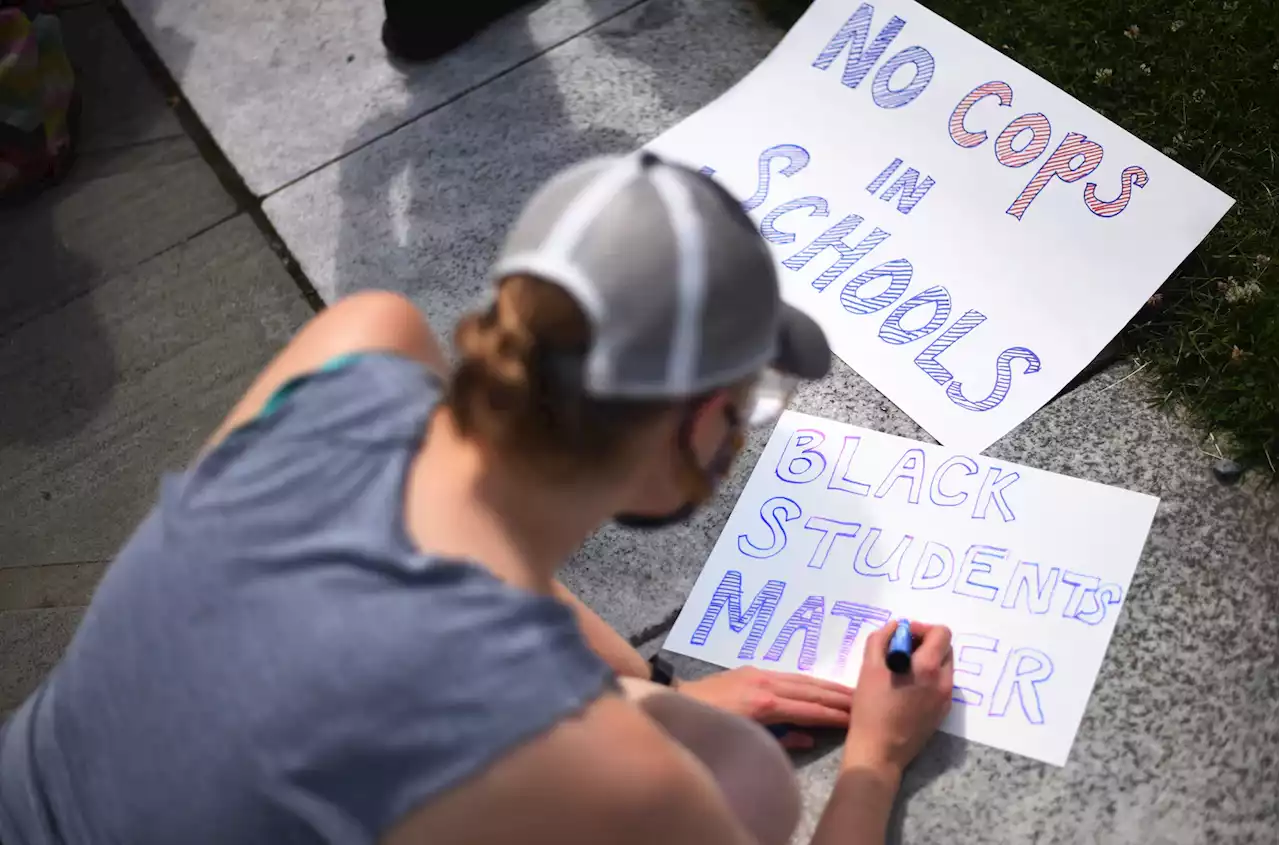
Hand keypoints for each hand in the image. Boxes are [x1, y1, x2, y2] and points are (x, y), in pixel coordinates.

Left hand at [677, 666, 852, 748]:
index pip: (809, 709)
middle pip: (809, 690)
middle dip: (836, 696)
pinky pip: (787, 675)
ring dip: (825, 685)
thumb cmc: (712, 729)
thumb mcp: (747, 740)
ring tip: (848, 691)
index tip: (854, 717)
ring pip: (801, 679)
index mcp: (765, 705)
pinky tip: (818, 685)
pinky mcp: (751, 669)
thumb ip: (781, 738)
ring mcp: (758, 674)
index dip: (833, 714)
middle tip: (862, 700)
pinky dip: (807, 681)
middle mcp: (765, 684)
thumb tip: (808, 736)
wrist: (678, 703)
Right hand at [843, 620, 952, 779]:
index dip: (922, 629)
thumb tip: (895, 627)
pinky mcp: (942, 713)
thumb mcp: (868, 668)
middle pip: (945, 648)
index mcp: (927, 667)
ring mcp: (945, 699)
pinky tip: (906, 691)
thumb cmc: (871, 709)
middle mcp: (944, 681)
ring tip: (901, 673)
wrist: (879, 752)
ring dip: (926, 661)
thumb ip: (881, 640)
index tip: (902, 637)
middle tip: (900, 652)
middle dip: (925, 644)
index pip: (941, 633)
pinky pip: (940, 685)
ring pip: (943, 667)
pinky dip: (927, 679)